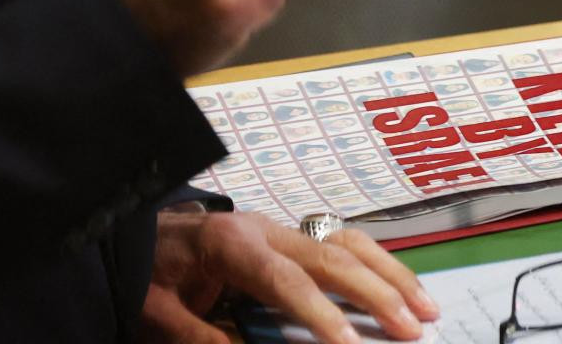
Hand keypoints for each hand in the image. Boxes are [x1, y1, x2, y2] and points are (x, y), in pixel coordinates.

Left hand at [140, 210, 438, 343]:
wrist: (135, 233)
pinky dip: (375, 265)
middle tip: (414, 327)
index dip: (320, 315)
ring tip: (425, 306)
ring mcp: (279, 228)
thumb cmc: (146, 274)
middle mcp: (263, 228)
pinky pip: (340, 243)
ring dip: (389, 274)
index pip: (285, 281)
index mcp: (229, 244)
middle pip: (330, 256)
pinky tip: (400, 287)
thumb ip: (201, 339)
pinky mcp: (287, 236)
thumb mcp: (157, 316)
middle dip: (376, 293)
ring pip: (346, 242)